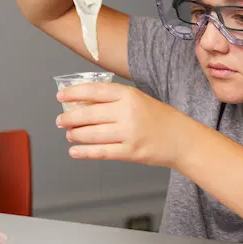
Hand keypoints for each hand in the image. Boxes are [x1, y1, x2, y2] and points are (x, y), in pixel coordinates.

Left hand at [55, 83, 199, 168]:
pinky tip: (74, 151)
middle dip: (69, 118)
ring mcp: (129, 134)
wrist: (182, 139)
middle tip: (61, 120)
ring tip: (69, 134)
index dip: (74, 93)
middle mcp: (128, 113)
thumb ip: (114, 101)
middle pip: (88, 114)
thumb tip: (83, 104)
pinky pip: (101, 152)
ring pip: (91, 134)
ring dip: (75, 135)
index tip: (61, 96)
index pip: (94, 91)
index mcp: (129, 95)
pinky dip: (84, 152)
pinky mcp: (130, 152)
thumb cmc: (160, 118)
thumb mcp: (138, 99)